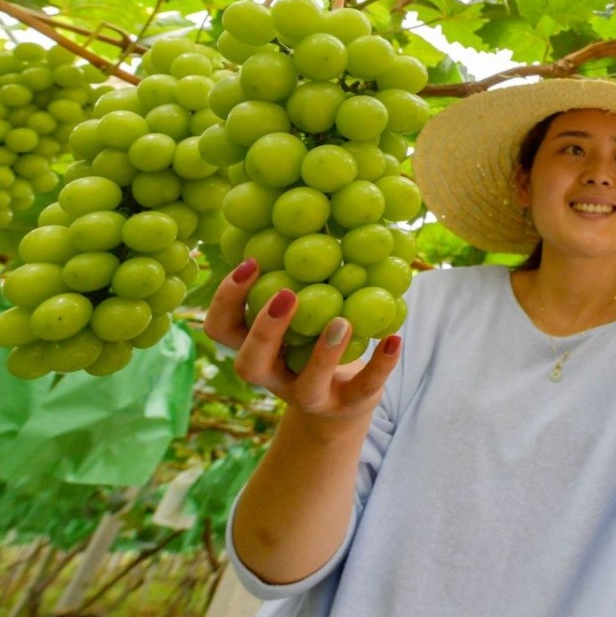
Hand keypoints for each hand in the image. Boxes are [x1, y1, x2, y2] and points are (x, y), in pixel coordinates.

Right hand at [203, 259, 399, 425]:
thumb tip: (305, 212)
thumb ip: (293, 278)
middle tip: (287, 293)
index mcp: (254, 347)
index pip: (221, 328)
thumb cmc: (311, 340)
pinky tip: (394, 338)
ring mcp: (309, 396)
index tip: (252, 261)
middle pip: (249, 362)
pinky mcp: (347, 405)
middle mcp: (273, 375)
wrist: (341, 402)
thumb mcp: (298, 313)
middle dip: (265, 329)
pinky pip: (362, 388)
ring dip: (323, 353)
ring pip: (306, 385)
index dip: (227, 299)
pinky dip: (380, 364)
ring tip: (342, 320)